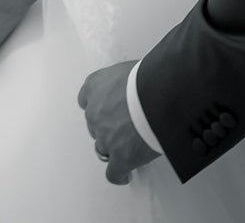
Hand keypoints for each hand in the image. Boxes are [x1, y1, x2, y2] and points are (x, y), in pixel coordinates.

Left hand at [78, 60, 158, 185]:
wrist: (158, 96)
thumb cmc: (148, 77)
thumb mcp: (127, 69)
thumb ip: (120, 83)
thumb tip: (133, 88)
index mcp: (94, 86)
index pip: (86, 100)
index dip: (99, 108)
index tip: (109, 112)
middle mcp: (94, 112)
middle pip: (95, 125)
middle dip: (108, 127)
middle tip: (126, 127)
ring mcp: (105, 136)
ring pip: (102, 148)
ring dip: (114, 148)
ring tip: (128, 148)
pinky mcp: (120, 157)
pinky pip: (113, 173)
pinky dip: (119, 174)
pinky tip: (126, 174)